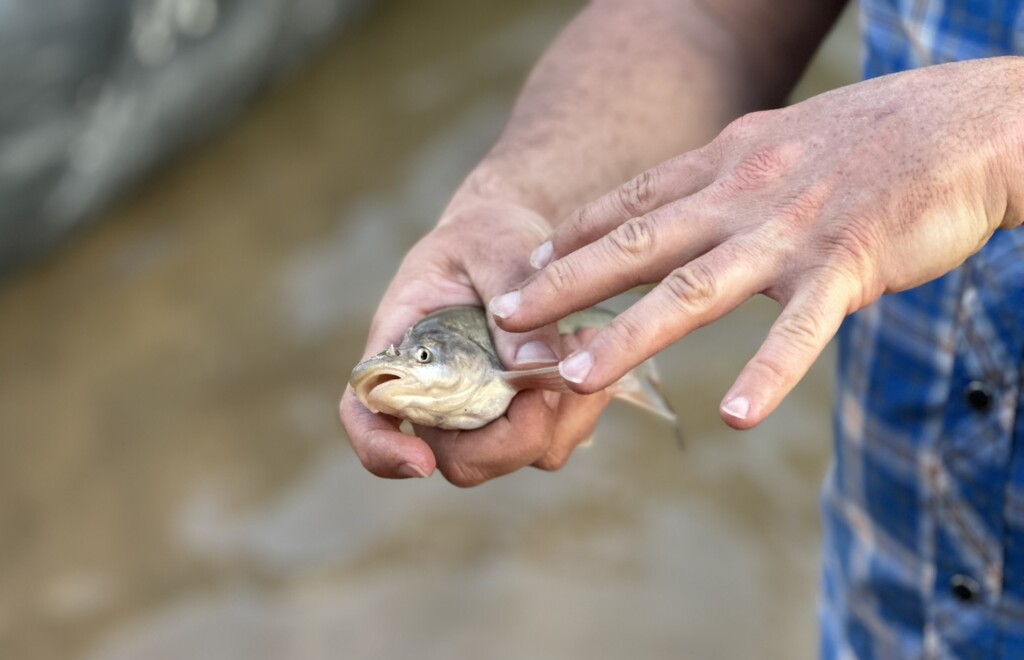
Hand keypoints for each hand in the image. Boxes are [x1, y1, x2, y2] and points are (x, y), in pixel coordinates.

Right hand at [339, 196, 612, 485]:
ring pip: (518, 455)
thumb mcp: (492, 245)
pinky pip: (557, 438)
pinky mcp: (528, 416)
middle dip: (508, 439)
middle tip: (545, 384)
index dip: (381, 450)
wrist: (517, 239)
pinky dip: (581, 405)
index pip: (366, 415)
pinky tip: (587, 347)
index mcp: (401, 351)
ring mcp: (485, 413)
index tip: (418, 463)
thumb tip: (533, 364)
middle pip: (458, 459)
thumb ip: (508, 291)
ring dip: (556, 415)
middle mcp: (437, 396)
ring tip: (577, 340)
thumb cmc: (485, 237)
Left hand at [491, 57, 1023, 428]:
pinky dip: (769, 372)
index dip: (570, 237)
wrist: (962, 123)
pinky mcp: (848, 265)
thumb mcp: (774, 143)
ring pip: (695, 291)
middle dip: (565, 286)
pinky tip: (737, 416)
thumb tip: (673, 199)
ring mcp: (789, 232)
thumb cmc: (869, 138)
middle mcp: (741, 195)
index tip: (520, 268)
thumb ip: (721, 175)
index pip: (629, 203)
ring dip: (630, 335)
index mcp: (723, 165)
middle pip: (636, 245)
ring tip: (578, 378)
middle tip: (506, 322)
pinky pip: (801, 329)